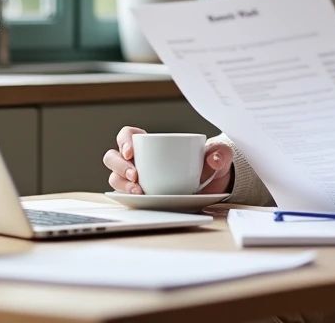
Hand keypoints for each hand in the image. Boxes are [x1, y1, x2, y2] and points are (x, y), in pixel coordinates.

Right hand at [103, 126, 235, 194]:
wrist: (215, 185)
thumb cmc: (211, 163)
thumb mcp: (220, 154)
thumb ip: (221, 152)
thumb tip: (213, 159)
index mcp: (152, 143)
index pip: (127, 134)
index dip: (123, 140)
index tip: (131, 151)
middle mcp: (139, 160)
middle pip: (113, 157)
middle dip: (119, 166)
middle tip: (136, 175)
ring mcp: (137, 178)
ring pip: (115, 177)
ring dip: (122, 184)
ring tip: (138, 191)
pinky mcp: (141, 196)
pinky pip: (124, 196)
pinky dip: (128, 198)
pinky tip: (140, 200)